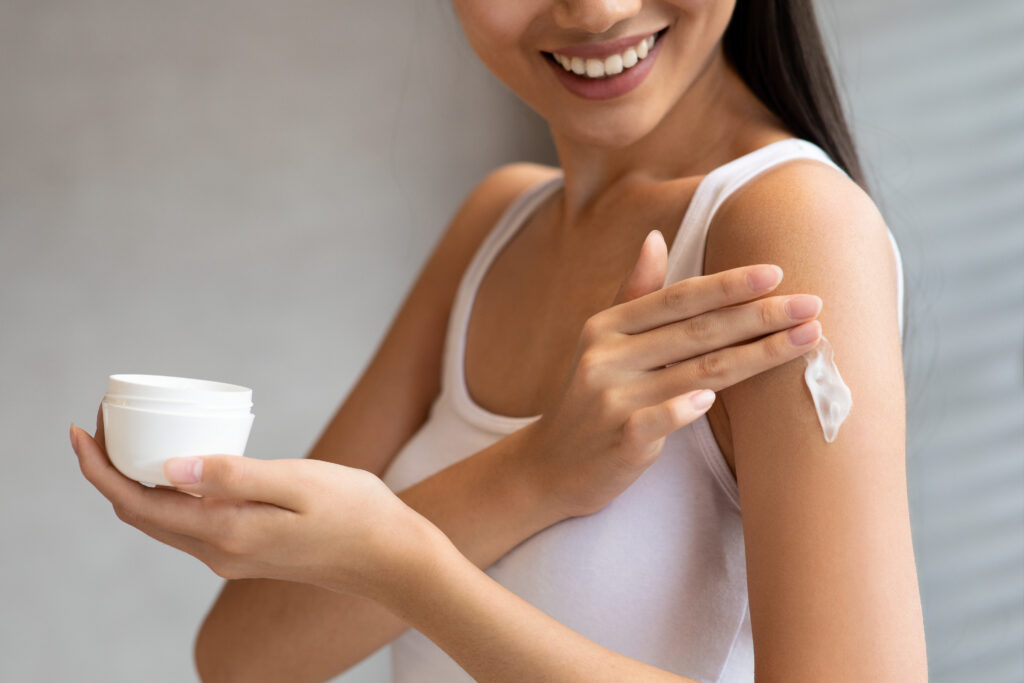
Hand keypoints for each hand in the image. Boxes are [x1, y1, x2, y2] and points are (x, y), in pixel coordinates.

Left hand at [70, 403, 437, 599]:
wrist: (390, 557)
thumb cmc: (354, 513)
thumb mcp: (298, 482)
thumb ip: (234, 476)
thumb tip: (169, 465)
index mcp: (225, 533)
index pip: (137, 503)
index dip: (98, 469)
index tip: (80, 429)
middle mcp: (219, 551)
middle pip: (139, 513)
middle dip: (109, 470)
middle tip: (104, 421)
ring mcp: (231, 554)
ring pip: (161, 519)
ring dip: (135, 481)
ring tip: (131, 437)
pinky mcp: (247, 549)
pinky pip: (188, 521)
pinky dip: (167, 491)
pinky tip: (179, 464)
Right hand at [527, 229, 822, 517]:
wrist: (552, 466)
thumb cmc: (593, 399)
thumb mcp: (603, 343)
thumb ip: (635, 294)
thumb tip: (655, 236)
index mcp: (606, 326)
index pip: (677, 299)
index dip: (728, 285)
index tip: (777, 273)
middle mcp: (606, 356)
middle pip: (697, 332)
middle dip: (760, 316)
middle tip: (812, 304)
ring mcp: (611, 399)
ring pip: (696, 372)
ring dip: (756, 355)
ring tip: (805, 340)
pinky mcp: (619, 439)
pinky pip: (659, 420)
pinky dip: (685, 408)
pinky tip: (713, 399)